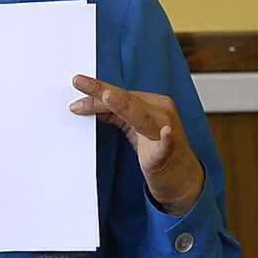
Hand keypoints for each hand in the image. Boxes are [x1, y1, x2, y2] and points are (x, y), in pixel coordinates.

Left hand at [71, 75, 203, 212]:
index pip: (119, 95)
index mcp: (150, 104)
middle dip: (101, 91)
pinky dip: (167, 139)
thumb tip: (90, 106)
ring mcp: (166, 131)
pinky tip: (166, 132)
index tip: (76, 87)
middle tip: (78, 81)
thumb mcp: (133, 128)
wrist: (182, 176)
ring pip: (142, 117)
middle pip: (126, 100)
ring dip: (124, 106)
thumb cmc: (157, 150)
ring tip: (107, 97)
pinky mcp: (168, 154)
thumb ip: (115, 115)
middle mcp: (159, 112)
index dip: (96, 92)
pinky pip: (167, 145)